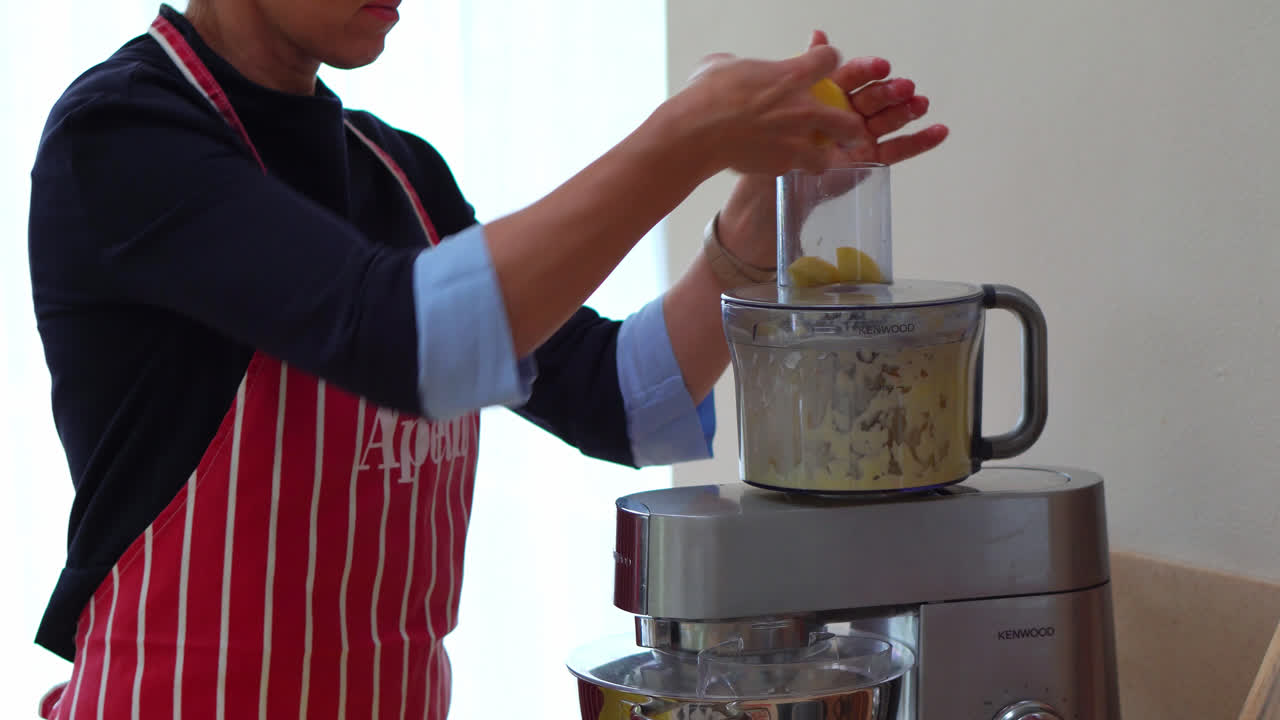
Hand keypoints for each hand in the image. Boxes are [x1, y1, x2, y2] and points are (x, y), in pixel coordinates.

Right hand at [659, 45, 868, 177]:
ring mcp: (795, 140)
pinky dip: (790, 169)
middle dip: (850, 127)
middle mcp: (803, 109)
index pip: (830, 59)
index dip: (826, 62)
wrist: (697, 132)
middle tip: (843, 129)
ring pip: (827, 156)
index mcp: (792, 76)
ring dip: (822, 157)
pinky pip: (796, 169)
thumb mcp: (723, 66)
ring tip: (812, 157)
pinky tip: (779, 164)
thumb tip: (738, 70)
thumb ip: (742, 67)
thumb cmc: (706, 96)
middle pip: (849, 121)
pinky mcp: (782, 164)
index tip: (820, 67)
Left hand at [715, 30, 949, 269]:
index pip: (854, 77)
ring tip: (920, 103)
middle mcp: (849, 113)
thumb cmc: (773, 139)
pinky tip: (939, 131)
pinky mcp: (872, 160)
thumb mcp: (787, 99)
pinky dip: (920, 141)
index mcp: (831, 94)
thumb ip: (806, 67)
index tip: (880, 66)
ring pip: (890, 120)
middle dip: (891, 91)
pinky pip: (898, 149)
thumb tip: (818, 36)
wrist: (767, 182)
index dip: (868, 71)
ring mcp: (862, 136)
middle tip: (903, 86)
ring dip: (908, 110)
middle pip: (875, 98)